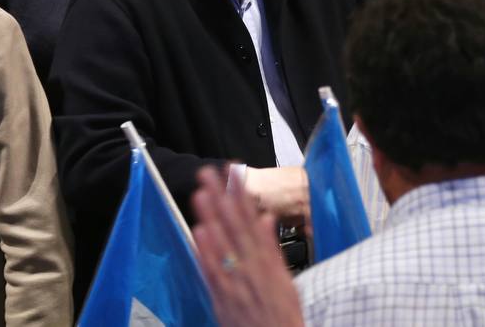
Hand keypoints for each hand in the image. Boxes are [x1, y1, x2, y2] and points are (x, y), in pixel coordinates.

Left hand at [192, 167, 304, 326]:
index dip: (240, 193)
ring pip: (223, 243)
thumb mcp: (285, 277)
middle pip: (234, 225)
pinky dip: (207, 251)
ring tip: (201, 194)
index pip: (251, 218)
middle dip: (221, 197)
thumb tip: (266, 220)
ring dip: (212, 217)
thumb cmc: (282, 315)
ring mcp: (237, 281)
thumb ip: (272, 247)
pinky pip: (213, 271)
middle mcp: (252, 266)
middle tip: (208, 173)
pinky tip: (200, 232)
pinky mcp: (224, 297)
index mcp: (266, 260)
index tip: (232, 172)